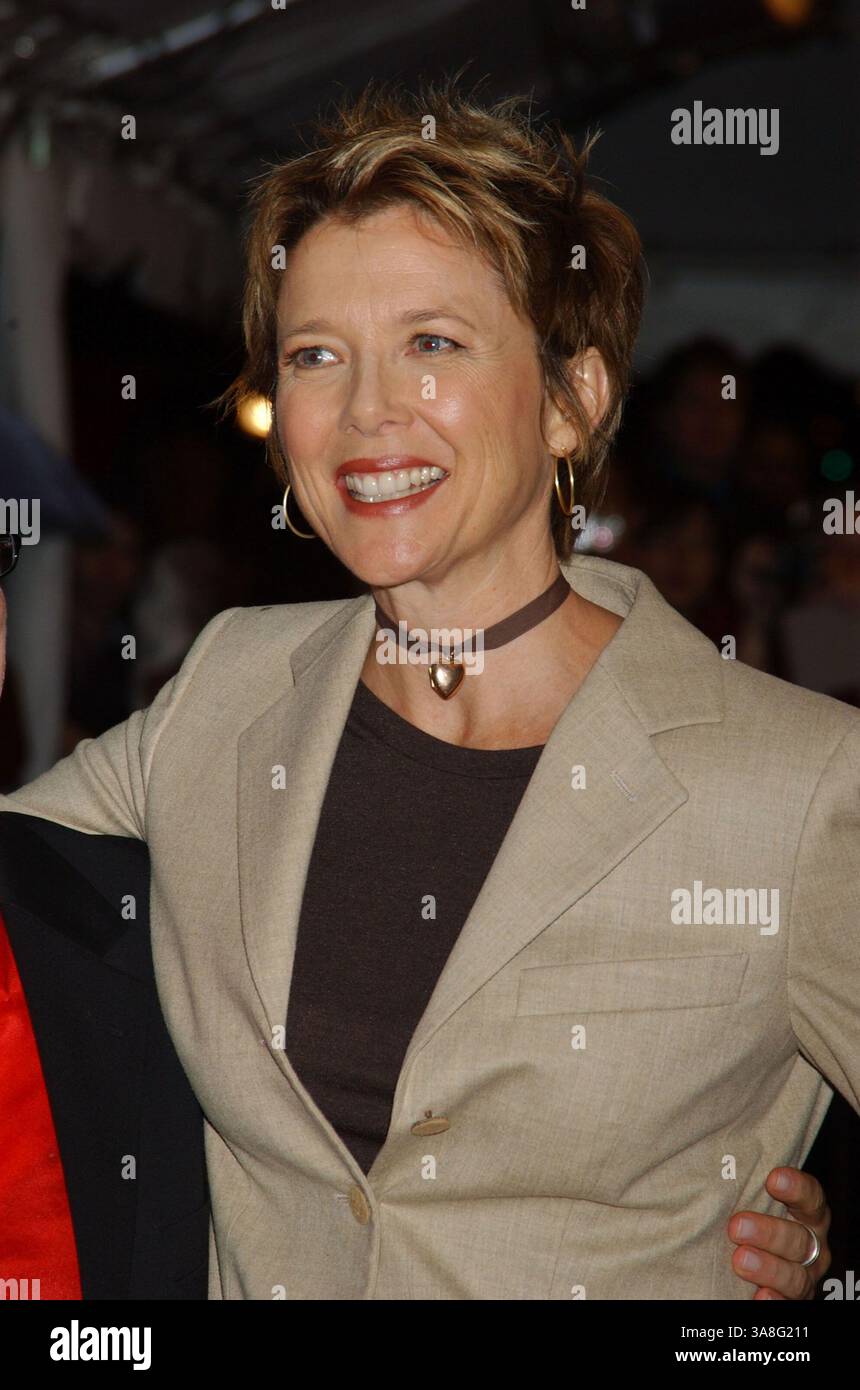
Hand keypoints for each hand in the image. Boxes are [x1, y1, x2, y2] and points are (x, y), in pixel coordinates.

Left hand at [728, 1167, 830, 1298]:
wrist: (743, 1258)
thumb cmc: (744, 1215)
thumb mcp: (747, 1197)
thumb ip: (740, 1181)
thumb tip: (699, 1146)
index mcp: (805, 1212)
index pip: (811, 1196)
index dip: (796, 1187)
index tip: (772, 1178)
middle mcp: (811, 1244)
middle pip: (799, 1238)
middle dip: (770, 1232)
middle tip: (737, 1226)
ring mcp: (804, 1276)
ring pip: (796, 1276)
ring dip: (769, 1269)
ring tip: (740, 1260)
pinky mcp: (792, 1302)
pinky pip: (787, 1306)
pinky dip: (773, 1301)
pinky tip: (757, 1296)